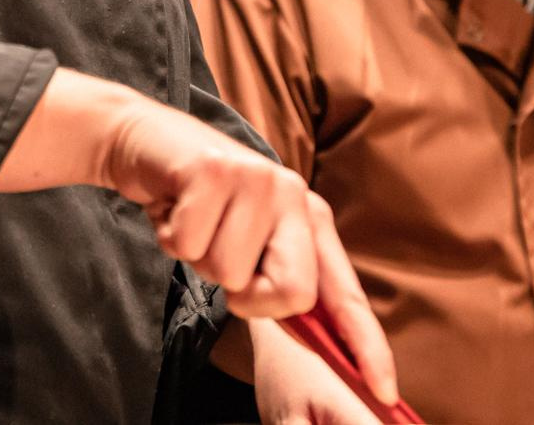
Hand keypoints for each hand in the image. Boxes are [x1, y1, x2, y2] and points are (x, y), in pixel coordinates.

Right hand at [101, 94, 397, 403]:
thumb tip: (310, 334)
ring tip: (194, 223)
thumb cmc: (201, 203)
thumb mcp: (248, 238)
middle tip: (221, 259)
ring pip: (228, 273)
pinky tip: (174, 208)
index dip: (366, 344)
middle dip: (247, 297)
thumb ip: (277, 279)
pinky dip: (171, 237)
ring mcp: (256, 178)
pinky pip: (189, 245)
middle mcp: (293, 195)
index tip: (384, 391)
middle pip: (291, 293)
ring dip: (198, 259)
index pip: (345, 293)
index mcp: (310, 218)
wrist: (149, 141)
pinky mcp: (213, 170)